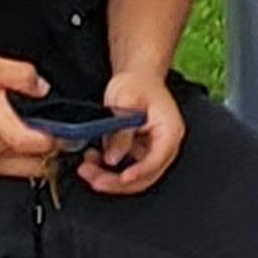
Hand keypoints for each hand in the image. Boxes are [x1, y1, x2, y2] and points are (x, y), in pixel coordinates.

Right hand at [0, 55, 62, 180]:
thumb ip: (22, 75)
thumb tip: (42, 88)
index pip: (39, 144)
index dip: (60, 138)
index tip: (70, 130)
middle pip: (39, 164)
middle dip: (54, 152)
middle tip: (59, 135)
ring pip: (26, 173)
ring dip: (38, 160)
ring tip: (40, 140)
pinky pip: (10, 173)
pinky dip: (20, 163)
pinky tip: (19, 145)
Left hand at [80, 68, 184, 195]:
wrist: (137, 76)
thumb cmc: (137, 83)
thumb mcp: (126, 100)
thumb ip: (122, 132)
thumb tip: (113, 158)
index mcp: (170, 132)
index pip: (156, 161)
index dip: (138, 172)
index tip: (120, 178)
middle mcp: (164, 146)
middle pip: (145, 176)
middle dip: (117, 182)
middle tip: (93, 179)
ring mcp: (152, 151)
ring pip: (133, 177)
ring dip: (109, 178)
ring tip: (87, 168)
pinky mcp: (139, 153)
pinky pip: (125, 169)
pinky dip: (108, 170)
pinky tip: (93, 161)